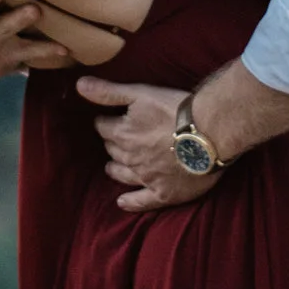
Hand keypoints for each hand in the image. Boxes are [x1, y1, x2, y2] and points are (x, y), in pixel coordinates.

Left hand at [77, 75, 211, 213]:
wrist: (209, 133)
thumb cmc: (176, 109)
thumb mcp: (140, 93)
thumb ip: (108, 92)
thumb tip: (79, 85)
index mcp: (122, 134)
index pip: (103, 127)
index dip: (105, 122)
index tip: (108, 120)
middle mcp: (130, 158)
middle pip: (112, 150)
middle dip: (111, 144)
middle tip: (115, 139)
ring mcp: (146, 178)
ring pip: (122, 174)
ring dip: (116, 169)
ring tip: (112, 166)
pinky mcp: (163, 193)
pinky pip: (142, 201)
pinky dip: (130, 202)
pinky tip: (122, 202)